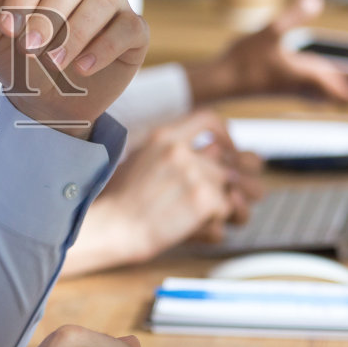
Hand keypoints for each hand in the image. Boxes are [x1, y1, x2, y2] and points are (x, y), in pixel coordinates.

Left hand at [0, 0, 149, 138]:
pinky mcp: (134, 29)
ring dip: (75, 33)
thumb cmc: (18, 58)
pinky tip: (82, 69)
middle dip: (48, 14)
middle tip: (28, 47)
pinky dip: (103, 48)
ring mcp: (114, 1)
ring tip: (53, 63)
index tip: (5, 27)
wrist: (44, 100)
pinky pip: (128, 27)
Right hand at [63, 112, 264, 274]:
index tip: (227, 152)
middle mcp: (182, 151)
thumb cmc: (119, 201)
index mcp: (164, 137)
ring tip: (210, 216)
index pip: (209, 119)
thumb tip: (211, 154)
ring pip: (232, 188)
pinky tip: (193, 228)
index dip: (225, 135)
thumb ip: (172, 152)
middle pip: (228, 163)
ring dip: (226, 206)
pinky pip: (226, 210)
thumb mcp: (140, 159)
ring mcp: (196, 174)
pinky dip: (214, 223)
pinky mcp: (204, 200)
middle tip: (233, 195)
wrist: (112, 226)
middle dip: (235, 182)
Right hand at [189, 0, 347, 104]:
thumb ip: (294, 15)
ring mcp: (295, 89)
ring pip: (329, 93)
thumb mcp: (270, 31)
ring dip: (345, 84)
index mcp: (310, 78)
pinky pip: (315, 89)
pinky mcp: (285, 87)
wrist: (220, 82)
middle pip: (343, 96)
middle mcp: (306, 87)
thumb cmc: (244, 61)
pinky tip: (322, 63)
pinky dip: (326, 80)